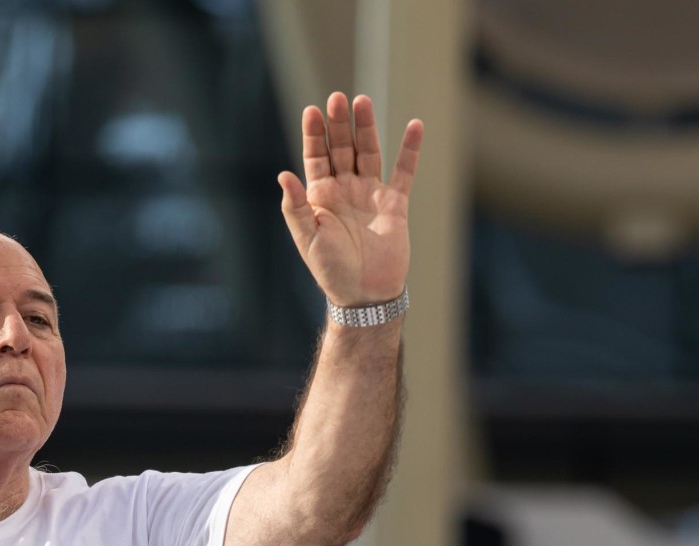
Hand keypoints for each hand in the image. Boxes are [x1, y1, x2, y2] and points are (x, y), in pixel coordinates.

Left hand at [278, 91, 422, 308]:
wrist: (365, 294)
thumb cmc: (331, 270)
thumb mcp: (308, 238)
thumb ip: (296, 207)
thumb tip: (283, 174)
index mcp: (320, 197)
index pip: (316, 158)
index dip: (314, 135)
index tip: (312, 111)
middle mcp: (344, 190)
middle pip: (341, 148)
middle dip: (338, 124)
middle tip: (336, 98)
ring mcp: (370, 193)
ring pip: (369, 152)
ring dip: (366, 127)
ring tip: (362, 101)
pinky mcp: (395, 203)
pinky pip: (404, 171)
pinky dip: (409, 149)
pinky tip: (414, 125)